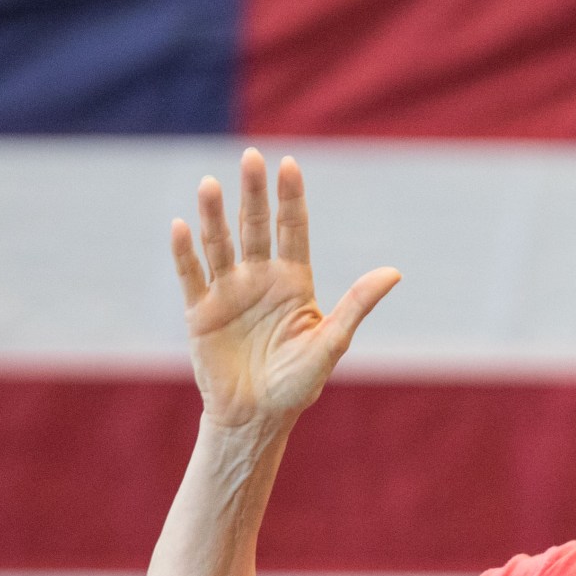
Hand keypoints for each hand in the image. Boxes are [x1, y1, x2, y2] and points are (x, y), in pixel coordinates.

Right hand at [171, 148, 400, 429]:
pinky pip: (191, 275)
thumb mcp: (331, 343)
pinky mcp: (200, 311)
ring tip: (209, 185)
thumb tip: (393, 272)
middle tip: (252, 157)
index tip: (289, 164)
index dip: (290, 198)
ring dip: (214, 216)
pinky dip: (185, 253)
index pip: (292, 229)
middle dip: (253, 193)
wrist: (256, 417)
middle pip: (255, 227)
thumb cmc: (298, 384)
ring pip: (220, 244)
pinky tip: (182, 226)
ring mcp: (228, 292)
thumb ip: (357, 306)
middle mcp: (259, 279)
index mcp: (293, 282)